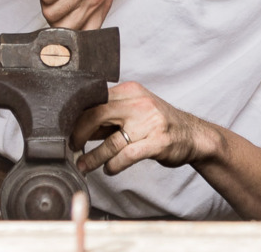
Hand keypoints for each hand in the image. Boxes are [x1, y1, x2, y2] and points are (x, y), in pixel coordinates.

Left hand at [71, 82, 202, 175]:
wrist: (192, 135)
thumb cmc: (158, 123)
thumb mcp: (135, 110)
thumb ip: (110, 116)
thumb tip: (80, 126)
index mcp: (130, 91)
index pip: (96, 100)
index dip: (78, 117)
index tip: (68, 129)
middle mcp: (138, 103)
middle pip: (98, 115)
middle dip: (80, 133)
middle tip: (72, 146)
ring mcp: (149, 122)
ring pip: (112, 140)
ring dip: (94, 157)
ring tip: (84, 165)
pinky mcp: (157, 142)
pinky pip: (128, 155)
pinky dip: (114, 165)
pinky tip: (109, 169)